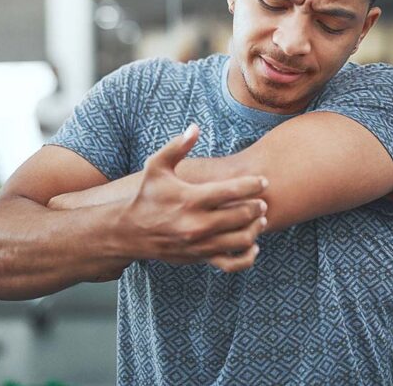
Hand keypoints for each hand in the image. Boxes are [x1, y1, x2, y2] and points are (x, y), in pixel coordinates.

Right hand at [113, 124, 268, 272]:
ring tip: (260, 219)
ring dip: (256, 229)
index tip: (262, 181)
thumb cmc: (147, 195)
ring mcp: (200, 244)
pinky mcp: (199, 258)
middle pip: (241, 215)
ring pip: (241, 240)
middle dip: (257, 207)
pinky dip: (247, 257)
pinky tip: (252, 246)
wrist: (129, 232)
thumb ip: (177, 146)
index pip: (232, 190)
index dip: (253, 185)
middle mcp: (197, 223)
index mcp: (190, 199)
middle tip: (263, 201)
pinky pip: (232, 264)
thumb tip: (195, 127)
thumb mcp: (156, 167)